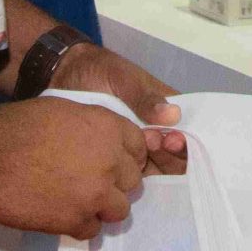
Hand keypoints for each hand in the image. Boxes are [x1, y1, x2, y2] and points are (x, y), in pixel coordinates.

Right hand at [0, 97, 148, 237]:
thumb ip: (93, 128)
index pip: (139, 148)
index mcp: (108, 129)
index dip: (125, 156)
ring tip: (79, 201)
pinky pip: (92, 230)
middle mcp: (109, 162)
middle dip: (115, 183)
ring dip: (102, 207)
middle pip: (132, 182)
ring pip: (119, 210)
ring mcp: (95, 195)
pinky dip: (78, 224)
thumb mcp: (65, 111)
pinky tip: (61, 213)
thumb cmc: (19, 125)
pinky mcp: (75, 222)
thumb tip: (102, 144)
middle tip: (92, 181)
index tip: (113, 162)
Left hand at [51, 44, 187, 173]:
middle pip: (177, 154)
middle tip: (151, 142)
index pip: (189, 130)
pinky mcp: (120, 160)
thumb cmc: (99, 71)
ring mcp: (139, 147)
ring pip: (159, 168)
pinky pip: (135, 175)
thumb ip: (145, 97)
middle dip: (170, 155)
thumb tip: (173, 116)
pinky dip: (135, 179)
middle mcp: (158, 130)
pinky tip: (126, 175)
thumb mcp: (123, 77)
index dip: (185, 141)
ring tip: (137, 153)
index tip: (170, 139)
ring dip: (154, 166)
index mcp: (166, 108)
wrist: (63, 79)